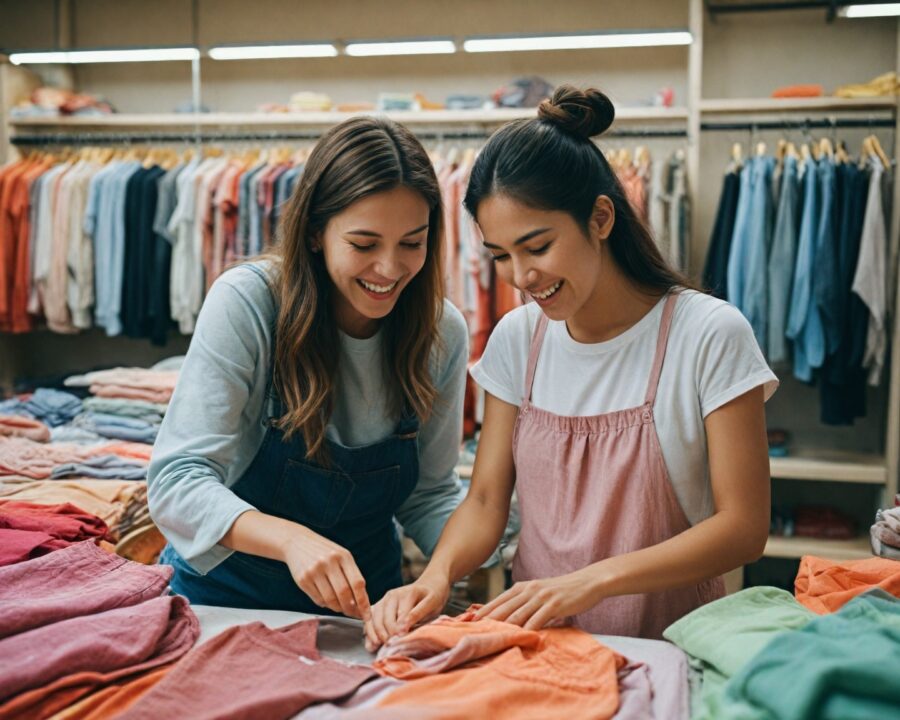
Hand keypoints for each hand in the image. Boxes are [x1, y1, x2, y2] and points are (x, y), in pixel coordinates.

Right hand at [280, 527, 371, 622]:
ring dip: (338, 608)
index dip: (364, 602)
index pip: (357, 583)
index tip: (367, 614)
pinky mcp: (302, 580)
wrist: (297, 542)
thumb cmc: (324, 552)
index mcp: (343, 556)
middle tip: (354, 614)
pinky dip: (325, 604)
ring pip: (330, 600)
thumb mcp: (341, 556)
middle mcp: (329, 562)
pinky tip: (327, 600)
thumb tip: (359, 604)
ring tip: (341, 607)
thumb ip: (351, 576)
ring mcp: (314, 571)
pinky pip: (318, 600)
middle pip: (344, 594)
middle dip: (350, 609)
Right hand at [364, 572, 450, 651]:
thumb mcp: (431, 604)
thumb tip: (402, 628)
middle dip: (386, 635)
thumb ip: (417, 614)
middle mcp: (392, 595)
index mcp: (407, 594)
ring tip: (380, 647)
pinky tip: (372, 645)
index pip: (400, 616)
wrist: (429, 586)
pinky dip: (369, 632)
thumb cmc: (431, 597)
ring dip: (375, 635)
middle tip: (391, 647)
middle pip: (384, 619)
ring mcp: (384, 601)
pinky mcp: (379, 607)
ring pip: (374, 619)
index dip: (399, 631)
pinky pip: (370, 620)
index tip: (400, 642)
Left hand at [473, 570, 598, 629]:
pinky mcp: (554, 604)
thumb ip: (524, 602)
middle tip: (473, 632)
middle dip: (487, 621)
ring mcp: (541, 596)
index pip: (498, 600)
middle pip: (503, 608)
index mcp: (523, 587)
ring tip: (491, 638)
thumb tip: (509, 618)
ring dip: (504, 627)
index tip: (469, 621)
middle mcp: (529, 590)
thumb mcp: (539, 592)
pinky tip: (520, 638)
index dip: (483, 611)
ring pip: (517, 614)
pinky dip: (528, 629)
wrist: (587, 582)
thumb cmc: (562, 590)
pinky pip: (537, 619)